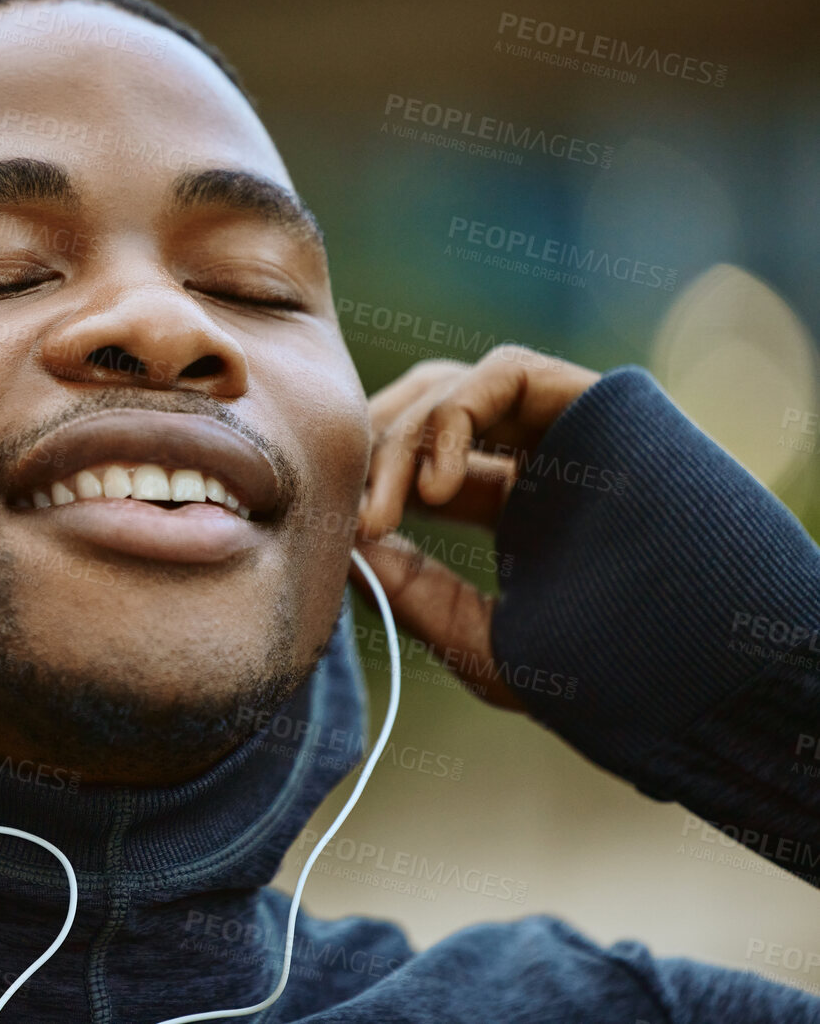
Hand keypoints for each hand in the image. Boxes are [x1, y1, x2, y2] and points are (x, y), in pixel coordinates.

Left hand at [353, 345, 599, 708]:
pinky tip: (430, 487)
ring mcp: (573, 428)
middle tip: (350, 509)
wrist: (708, 675)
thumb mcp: (486, 644)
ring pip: (454, 387)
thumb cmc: (613, 677)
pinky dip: (453, 414)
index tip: (341, 539)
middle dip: (375, 451)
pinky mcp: (598, 400)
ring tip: (382, 512)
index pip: (425, 472)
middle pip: (428, 414)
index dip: (372, 491)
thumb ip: (416, 595)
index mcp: (524, 514)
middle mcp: (546, 461)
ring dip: (402, 438)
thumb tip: (349, 549)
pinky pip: (504, 371)